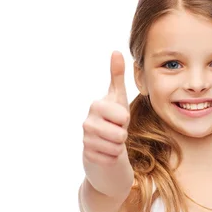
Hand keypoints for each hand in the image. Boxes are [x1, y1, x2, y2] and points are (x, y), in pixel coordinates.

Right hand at [82, 51, 131, 165]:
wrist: (103, 146)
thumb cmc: (113, 120)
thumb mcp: (118, 98)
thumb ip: (117, 76)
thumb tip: (117, 51)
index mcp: (96, 106)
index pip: (122, 116)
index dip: (125, 119)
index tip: (119, 118)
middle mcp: (87, 122)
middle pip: (120, 134)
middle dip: (123, 135)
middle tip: (116, 132)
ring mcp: (86, 140)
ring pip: (116, 148)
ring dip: (119, 147)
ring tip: (112, 141)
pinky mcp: (88, 157)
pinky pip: (111, 160)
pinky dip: (113, 158)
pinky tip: (107, 152)